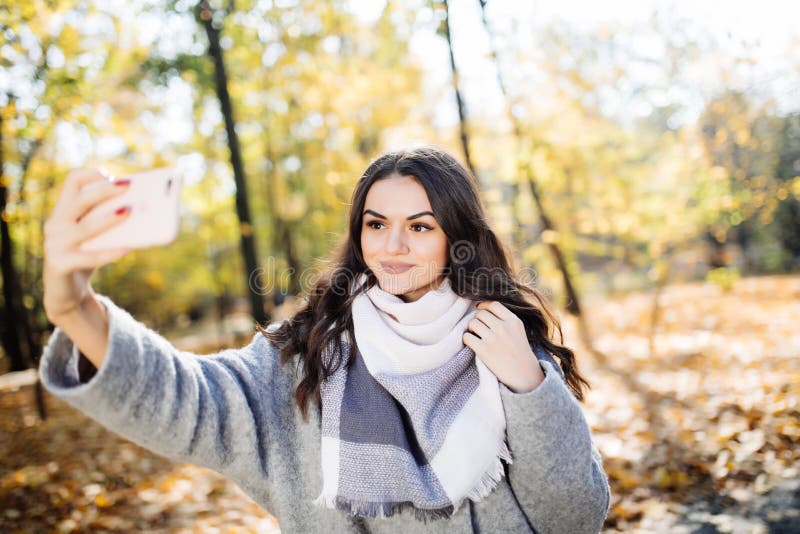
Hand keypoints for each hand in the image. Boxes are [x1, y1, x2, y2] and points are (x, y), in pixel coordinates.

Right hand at [43, 168, 131, 323]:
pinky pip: (88, 257)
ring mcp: (55, 244)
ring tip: (129, 212)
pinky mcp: (60, 265)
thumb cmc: (86, 255)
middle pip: (80, 199)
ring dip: (108, 218)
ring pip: (85, 227)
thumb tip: (145, 210)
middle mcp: (56, 224)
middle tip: (128, 186)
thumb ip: (110, 221)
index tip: (113, 177)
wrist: (67, 292)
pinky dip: (110, 252)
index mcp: (63, 210)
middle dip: (104, 190)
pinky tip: (128, 247)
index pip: (72, 181)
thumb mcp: (96, 236)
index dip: (92, 175)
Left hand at [463, 300, 544, 392]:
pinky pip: (467, 336)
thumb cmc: (519, 352)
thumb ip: (504, 318)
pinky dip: (467, 339)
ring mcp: (493, 339)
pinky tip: (473, 343)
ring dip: (471, 328)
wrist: (524, 375)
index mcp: (513, 321)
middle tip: (479, 328)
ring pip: (472, 323)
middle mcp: (503, 328)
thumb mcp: (518, 330)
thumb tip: (481, 308)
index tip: (480, 310)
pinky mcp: (484, 351)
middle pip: (481, 314)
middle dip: (477, 319)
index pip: (493, 304)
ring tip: (476, 335)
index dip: (484, 305)